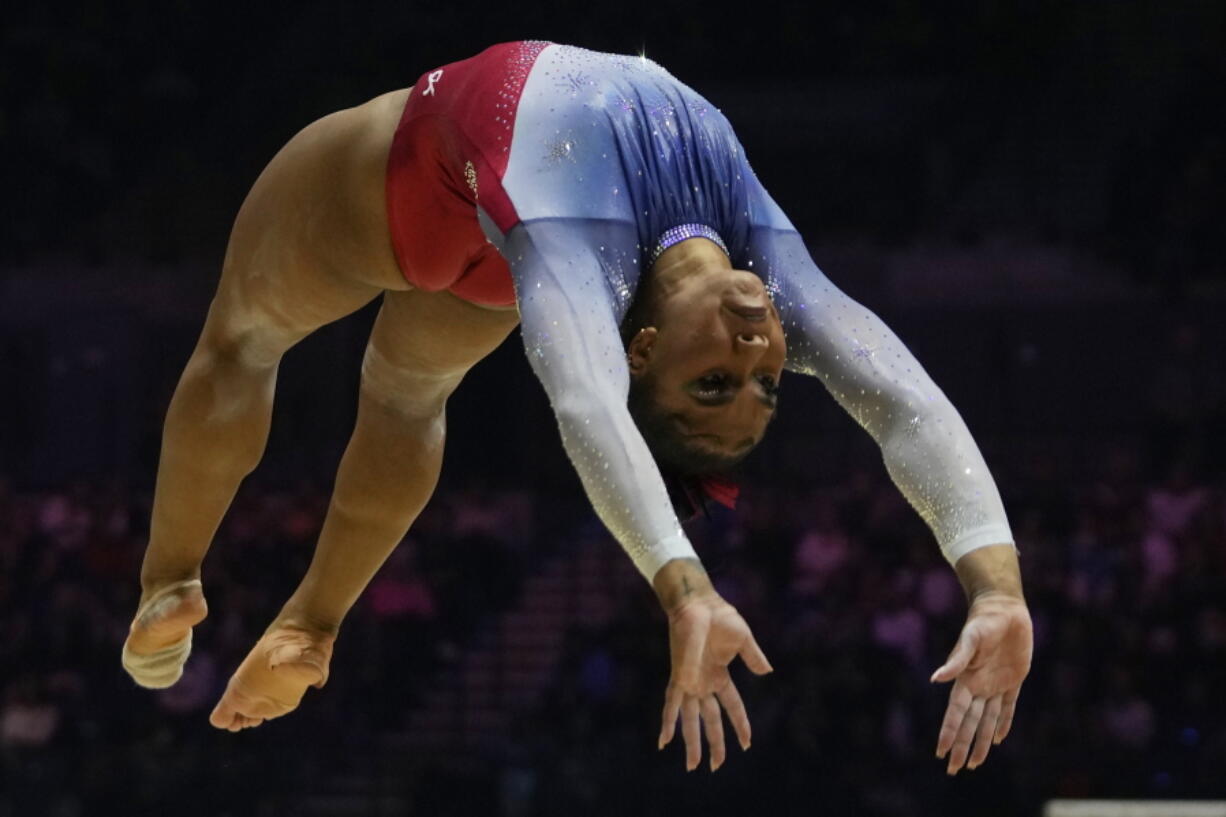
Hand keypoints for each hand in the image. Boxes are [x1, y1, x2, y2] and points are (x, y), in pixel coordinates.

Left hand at [653, 560, 772, 771]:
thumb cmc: (719, 616)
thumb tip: (767, 673)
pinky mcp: (678, 676)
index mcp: (720, 675)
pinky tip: (664, 742)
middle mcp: (704, 683)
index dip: (740, 725)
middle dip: (715, 744)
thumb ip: (753, 657)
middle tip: (717, 767)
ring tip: (693, 766)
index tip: (747, 744)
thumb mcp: (743, 639)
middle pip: (710, 721)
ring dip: (692, 743)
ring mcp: (690, 682)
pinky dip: (668, 722)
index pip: (733, 707)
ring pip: (691, 720)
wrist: (697, 603)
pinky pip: (671, 704)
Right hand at [931, 591, 1032, 773]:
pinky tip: (998, 739)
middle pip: (969, 723)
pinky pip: (1007, 708)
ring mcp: (996, 684)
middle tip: (953, 769)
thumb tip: (936, 679)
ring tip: (974, 764)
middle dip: (962, 746)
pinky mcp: (1014, 680)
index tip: (941, 752)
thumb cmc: (984, 621)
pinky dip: (1002, 724)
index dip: (949, 733)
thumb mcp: (970, 639)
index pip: (956, 713)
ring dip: (981, 742)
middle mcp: (978, 686)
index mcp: (966, 679)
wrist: (1004, 608)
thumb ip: (956, 660)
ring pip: (987, 721)